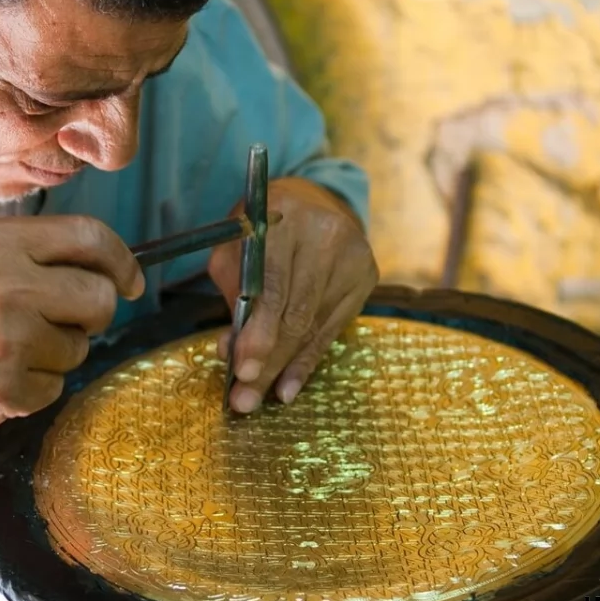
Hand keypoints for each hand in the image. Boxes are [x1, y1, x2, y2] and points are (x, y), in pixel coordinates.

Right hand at [0, 216, 143, 426]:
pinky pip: (56, 388)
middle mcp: (8, 288)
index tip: (132, 280)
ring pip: (80, 348)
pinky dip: (36, 385)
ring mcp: (7, 343)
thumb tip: (111, 270)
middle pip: (100, 299)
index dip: (122, 260)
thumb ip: (37, 251)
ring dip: (59, 351)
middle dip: (94, 312)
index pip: (90, 238)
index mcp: (0, 243)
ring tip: (13, 345)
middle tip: (68, 319)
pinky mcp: (4, 391)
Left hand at [208, 177, 377, 412]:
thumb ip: (233, 291)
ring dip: (283, 368)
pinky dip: (307, 361)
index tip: (240, 371)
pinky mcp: (367, 275)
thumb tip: (232, 351)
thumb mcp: (234, 246)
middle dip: (267, 360)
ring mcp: (353, 255)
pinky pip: (332, 329)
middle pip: (296, 312)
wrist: (311, 201)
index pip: (272, 286)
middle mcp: (325, 234)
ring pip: (314, 326)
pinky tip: (288, 387)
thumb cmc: (261, 230)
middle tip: (244, 398)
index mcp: (283, 216)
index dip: (257, 333)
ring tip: (259, 398)